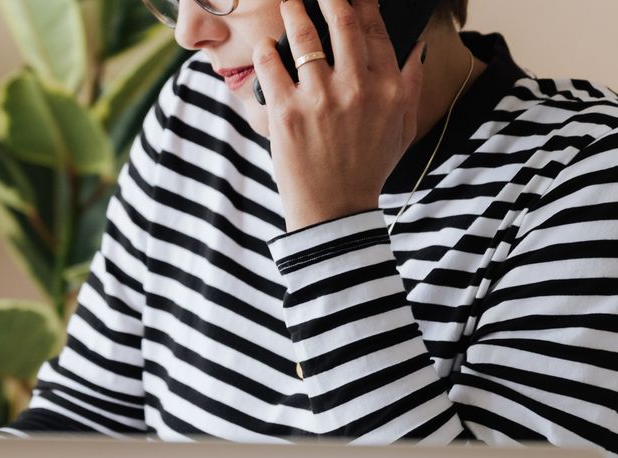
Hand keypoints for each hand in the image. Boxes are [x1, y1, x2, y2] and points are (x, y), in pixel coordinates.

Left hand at [252, 0, 425, 231]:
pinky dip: (266, 50)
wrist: (334, 211)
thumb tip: (417, 47)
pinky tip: (266, 46)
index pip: (376, 28)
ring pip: (305, 35)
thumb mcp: (403, 129)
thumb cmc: (367, 170)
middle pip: (343, 20)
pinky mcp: (287, 112)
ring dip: (294, 10)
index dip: (362, 2)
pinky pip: (271, 65)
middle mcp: (357, 87)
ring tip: (287, 2)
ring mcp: (321, 98)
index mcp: (388, 88)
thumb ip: (412, 85)